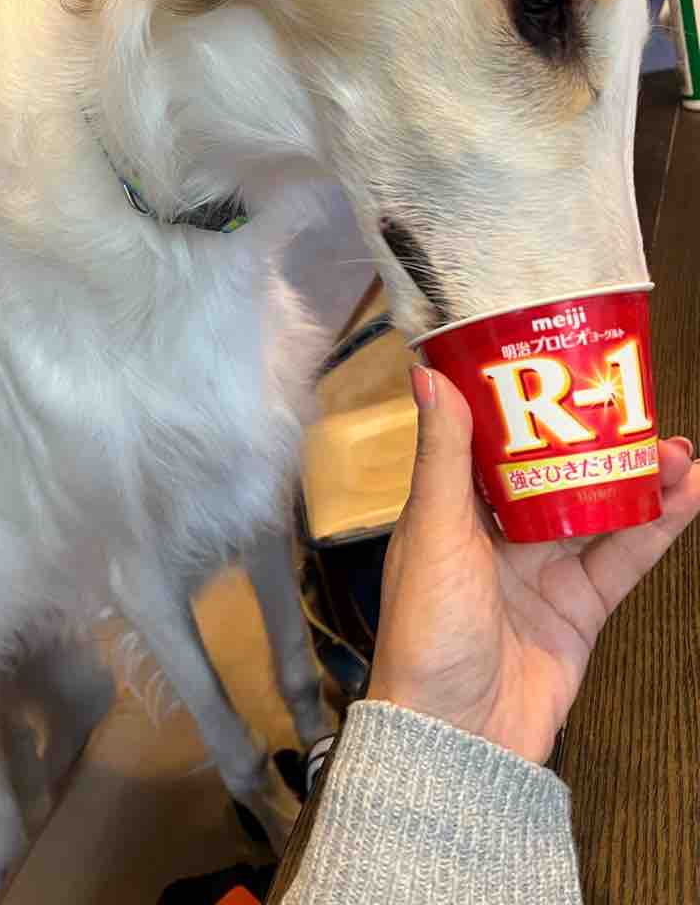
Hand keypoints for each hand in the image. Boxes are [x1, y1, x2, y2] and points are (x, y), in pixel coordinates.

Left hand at [367, 365, 699, 764]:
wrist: (458, 735)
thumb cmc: (427, 631)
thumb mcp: (432, 531)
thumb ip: (442, 456)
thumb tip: (428, 374)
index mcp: (451, 509)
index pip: (492, 442)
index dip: (527, 404)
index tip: (560, 365)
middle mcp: (497, 534)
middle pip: (555, 472)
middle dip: (595, 439)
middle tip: (635, 403)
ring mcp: (543, 570)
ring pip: (599, 510)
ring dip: (637, 477)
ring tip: (676, 445)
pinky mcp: (580, 607)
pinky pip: (623, 557)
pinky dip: (657, 526)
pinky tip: (685, 493)